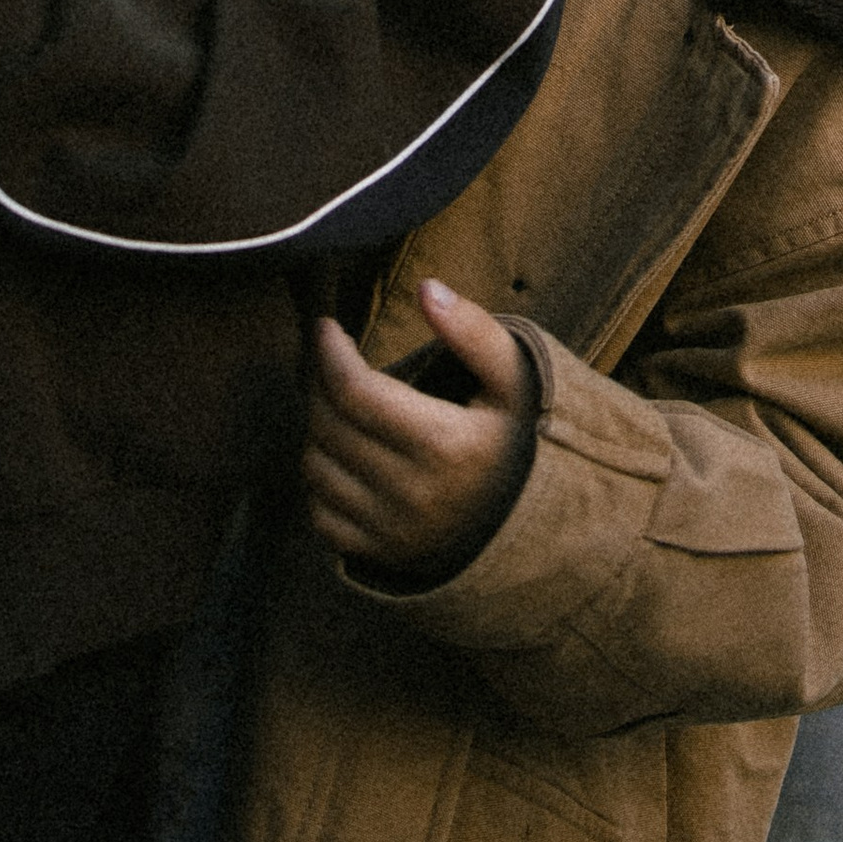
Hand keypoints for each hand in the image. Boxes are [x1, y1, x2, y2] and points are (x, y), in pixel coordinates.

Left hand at [302, 279, 538, 584]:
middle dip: (318, 383)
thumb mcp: (514, 382)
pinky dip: (319, 479)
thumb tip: (427, 287)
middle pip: (330, 426)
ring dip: (316, 428)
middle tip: (329, 361)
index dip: (330, 353)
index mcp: (446, 445)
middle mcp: (415, 494)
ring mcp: (393, 530)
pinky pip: (319, 513)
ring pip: (316, 468)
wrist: (526, 525)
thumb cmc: (514, 440)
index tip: (324, 327)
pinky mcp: (379, 553)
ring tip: (336, 404)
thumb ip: (475, 332)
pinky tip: (341, 454)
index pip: (357, 392)